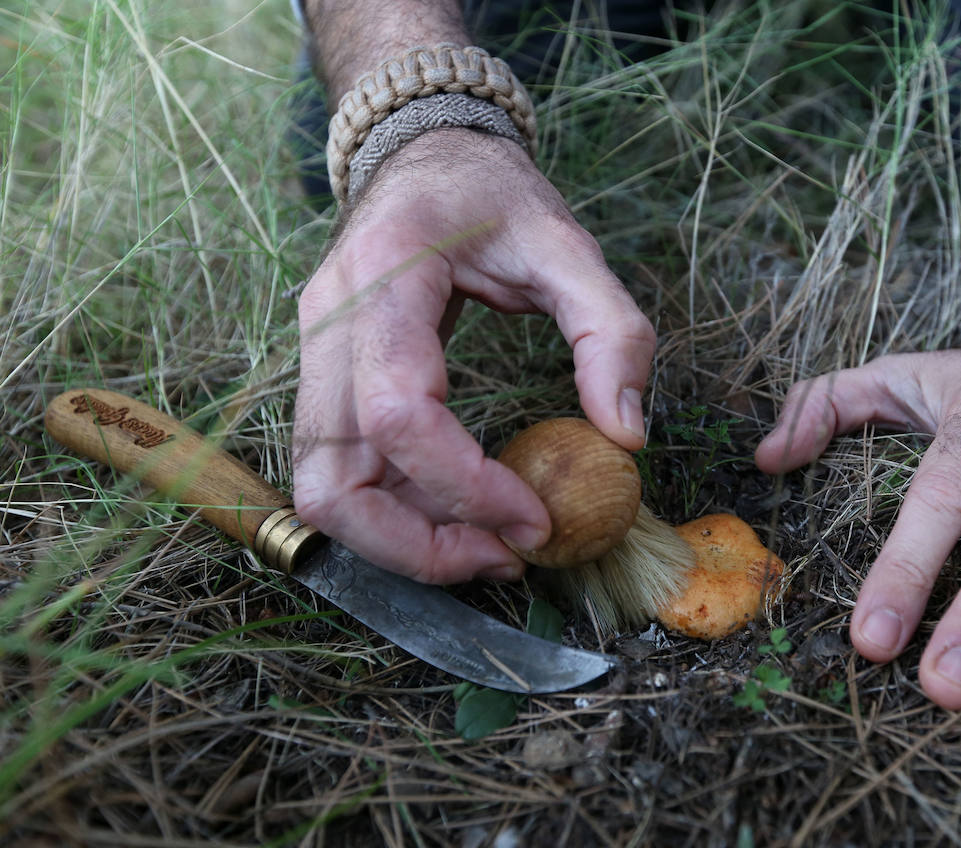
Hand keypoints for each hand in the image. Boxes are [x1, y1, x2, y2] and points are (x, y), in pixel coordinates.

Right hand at [292, 129, 654, 582]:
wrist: (424, 156)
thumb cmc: (491, 195)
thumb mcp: (568, 242)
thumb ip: (610, 331)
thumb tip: (626, 435)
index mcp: (384, 277)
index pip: (398, 413)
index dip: (464, 485)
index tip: (536, 520)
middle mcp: (329, 325)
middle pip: (333, 479)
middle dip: (419, 545)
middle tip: (506, 558)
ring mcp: (314, 356)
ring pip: (324, 491)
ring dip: (404, 541)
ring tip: (492, 547)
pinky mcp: (325, 382)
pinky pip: (343, 473)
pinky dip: (398, 512)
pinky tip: (466, 512)